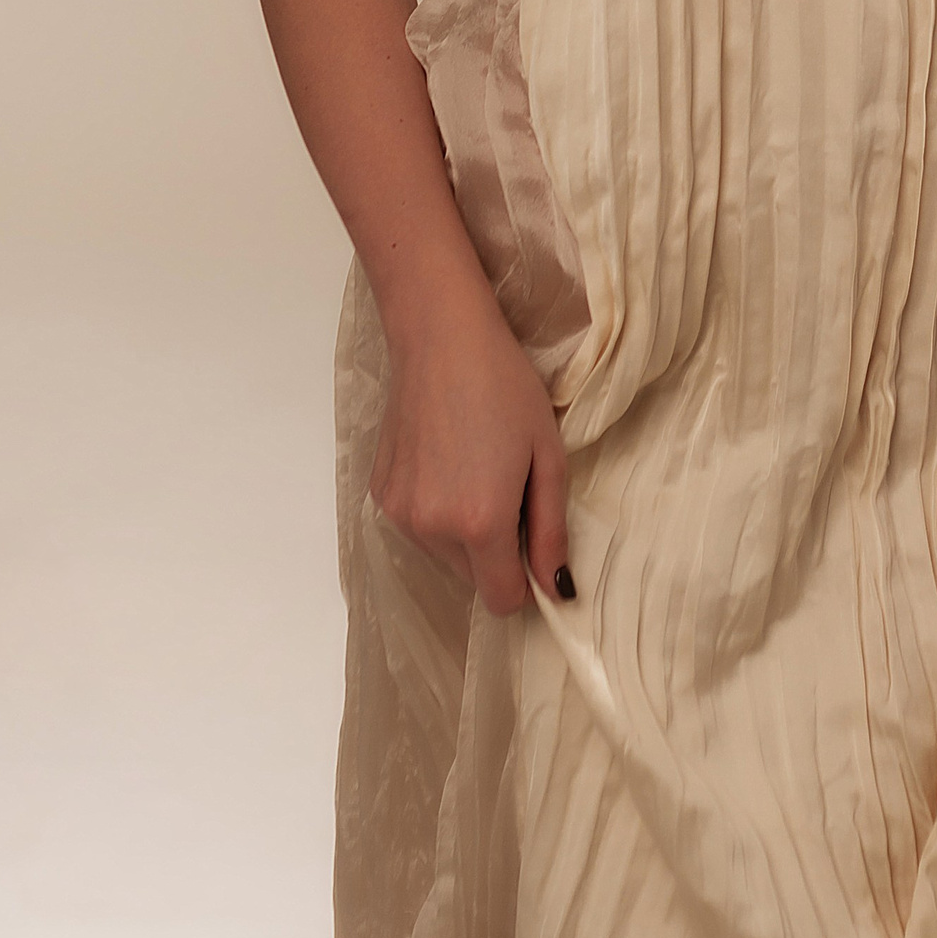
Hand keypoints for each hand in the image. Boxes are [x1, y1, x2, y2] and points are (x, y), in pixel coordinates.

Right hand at [368, 273, 573, 615]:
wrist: (441, 337)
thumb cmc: (506, 387)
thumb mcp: (548, 455)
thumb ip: (551, 530)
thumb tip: (557, 588)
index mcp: (480, 523)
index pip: (502, 600)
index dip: (525, 580)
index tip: (533, 538)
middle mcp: (432, 530)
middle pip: (472, 579)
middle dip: (494, 551)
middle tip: (508, 486)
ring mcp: (399, 514)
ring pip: (444, 555)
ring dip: (463, 532)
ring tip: (475, 466)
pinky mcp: (379, 494)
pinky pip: (418, 526)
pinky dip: (435, 510)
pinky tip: (445, 459)